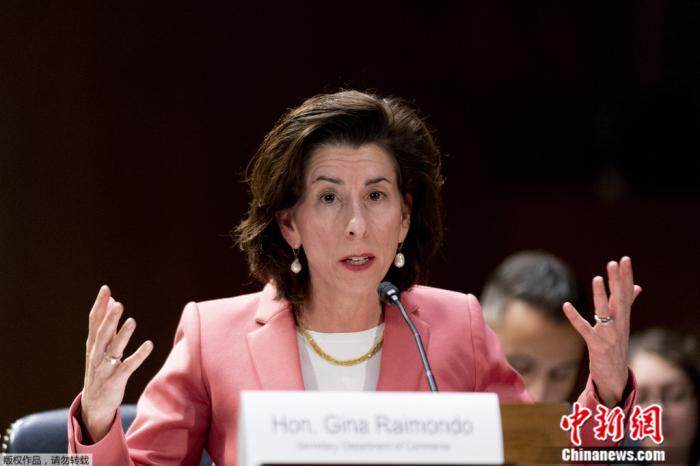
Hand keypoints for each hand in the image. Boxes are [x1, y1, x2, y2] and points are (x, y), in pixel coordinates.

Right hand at [81, 285, 153, 441]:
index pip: (94, 322)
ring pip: (113, 350)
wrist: (94, 404)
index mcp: (93, 344)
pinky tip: (149, 345)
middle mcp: (96, 355)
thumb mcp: (100, 347)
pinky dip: (138, 356)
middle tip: (118, 304)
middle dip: (109, 319)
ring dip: (123, 336)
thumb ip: (106, 325)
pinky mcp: (116, 380)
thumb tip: (112, 301)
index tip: (105, 289)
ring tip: (132, 321)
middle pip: (102, 334)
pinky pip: (128, 367)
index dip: (99, 305)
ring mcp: (105, 368)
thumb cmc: (99, 369)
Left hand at [562, 256, 641, 406]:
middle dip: (616, 281)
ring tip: (597, 279)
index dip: (626, 276)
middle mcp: (619, 325)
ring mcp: (608, 335)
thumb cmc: (617, 345)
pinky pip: (584, 329)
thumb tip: (636, 286)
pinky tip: (566, 305)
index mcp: (624, 317)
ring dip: (600, 296)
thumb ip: (627, 303)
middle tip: (613, 263)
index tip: (625, 259)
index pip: (626, 293)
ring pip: (605, 312)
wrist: (615, 376)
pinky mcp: (596, 345)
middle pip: (619, 299)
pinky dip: (575, 317)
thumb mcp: (623, 323)